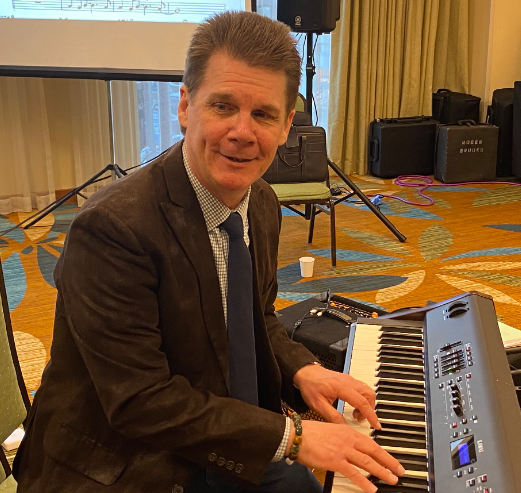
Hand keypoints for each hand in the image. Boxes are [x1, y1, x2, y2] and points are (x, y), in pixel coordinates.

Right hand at [290, 419, 404, 492]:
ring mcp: (343, 451)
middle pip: (373, 452)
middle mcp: (348, 440)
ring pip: (367, 462)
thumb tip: (350, 446)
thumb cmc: (310, 432)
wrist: (297, 435)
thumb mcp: (330, 430)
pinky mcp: (335, 461)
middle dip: (389, 462)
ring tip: (391, 479)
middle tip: (400, 471)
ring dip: (381, 472)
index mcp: (347, 431)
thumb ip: (342, 438)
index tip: (392, 460)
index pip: (370, 443)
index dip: (383, 453)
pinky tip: (372, 488)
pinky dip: (364, 482)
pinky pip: (353, 473)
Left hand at [293, 363, 380, 428]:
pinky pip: (362, 388)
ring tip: (356, 414)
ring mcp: (349, 379)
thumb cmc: (310, 386)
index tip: (376, 425)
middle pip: (369, 395)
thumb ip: (332, 417)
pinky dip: (363, 398)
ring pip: (367, 390)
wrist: (305, 372)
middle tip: (360, 420)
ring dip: (367, 404)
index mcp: (342, 387)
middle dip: (370, 409)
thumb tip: (345, 428)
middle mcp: (348, 381)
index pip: (362, 402)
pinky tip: (354, 406)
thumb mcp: (318, 405)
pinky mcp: (348, 379)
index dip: (370, 415)